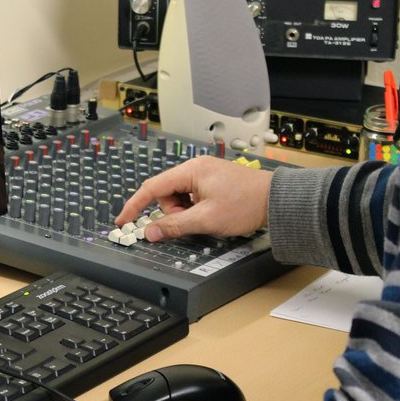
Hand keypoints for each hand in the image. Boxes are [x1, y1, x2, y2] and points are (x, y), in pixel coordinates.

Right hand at [115, 156, 271, 241]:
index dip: (135, 205)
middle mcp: (196, 168)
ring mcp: (204, 174)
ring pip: (179, 198)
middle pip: (166, 194)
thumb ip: (174, 226)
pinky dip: (195, 209)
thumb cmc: (246, 204)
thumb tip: (151, 232)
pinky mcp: (212, 182)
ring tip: (207, 217)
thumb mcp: (206, 219)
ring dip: (186, 212)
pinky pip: (192, 197)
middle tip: (193, 221)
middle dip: (174, 212)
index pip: (152, 187)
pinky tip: (211, 213)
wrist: (276, 201)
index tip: (123, 220)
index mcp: (191, 171)